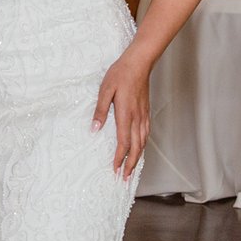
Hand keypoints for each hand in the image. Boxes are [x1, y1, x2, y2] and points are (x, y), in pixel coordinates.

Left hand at [92, 55, 152, 177]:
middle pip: (136, 147)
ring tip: (132, 168)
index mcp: (126, 114)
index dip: (119, 158)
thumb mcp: (105, 90)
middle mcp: (137, 118)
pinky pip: (146, 133)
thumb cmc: (121, 74)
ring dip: (138, 157)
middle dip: (130, 165)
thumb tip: (94, 129)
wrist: (140, 62)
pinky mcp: (146, 111)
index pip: (123, 143)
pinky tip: (140, 148)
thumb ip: (100, 111)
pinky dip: (143, 145)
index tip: (115, 170)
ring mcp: (143, 115)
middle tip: (124, 178)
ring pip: (143, 142)